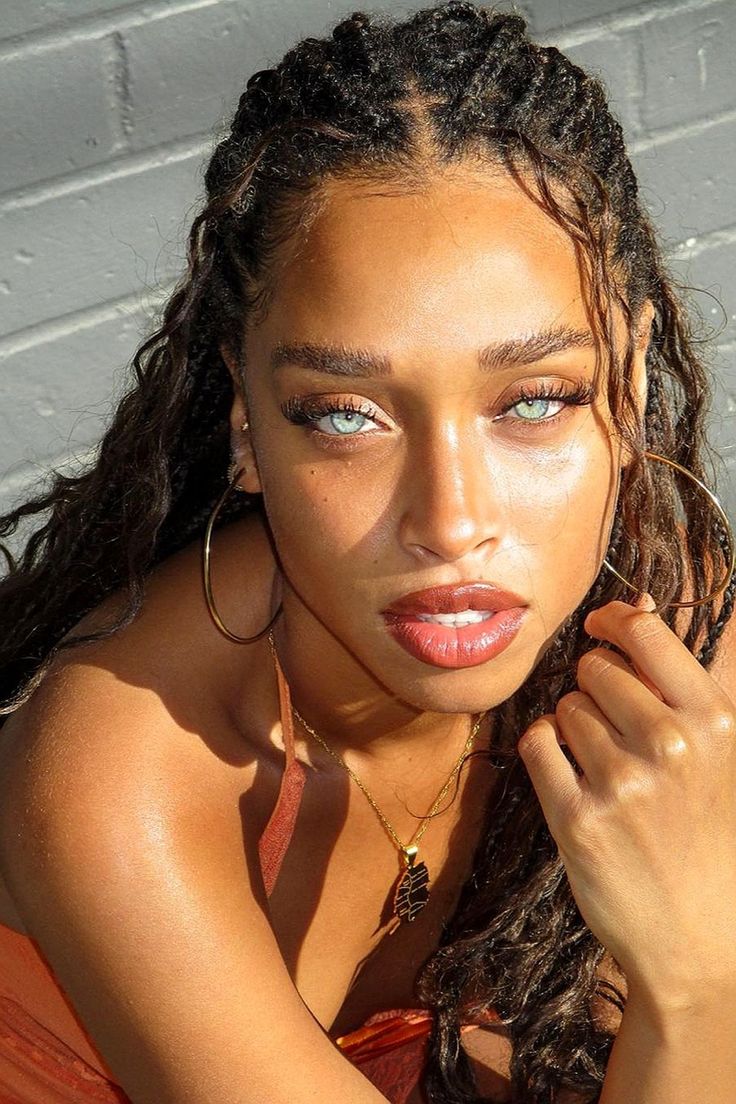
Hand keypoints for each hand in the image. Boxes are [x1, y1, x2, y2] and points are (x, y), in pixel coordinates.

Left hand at [517, 597, 735, 1009]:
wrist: (698, 941)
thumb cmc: (709, 837)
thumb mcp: (722, 753)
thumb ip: (683, 679)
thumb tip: (638, 605)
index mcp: (714, 721)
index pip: (644, 632)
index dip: (611, 622)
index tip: (598, 629)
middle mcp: (669, 744)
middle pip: (593, 668)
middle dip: (594, 689)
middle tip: (614, 730)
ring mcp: (622, 782)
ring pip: (562, 708)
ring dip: (571, 729)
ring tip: (603, 769)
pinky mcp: (577, 819)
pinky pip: (534, 745)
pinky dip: (543, 753)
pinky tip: (569, 778)